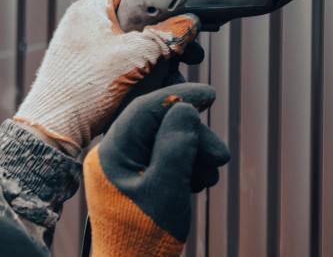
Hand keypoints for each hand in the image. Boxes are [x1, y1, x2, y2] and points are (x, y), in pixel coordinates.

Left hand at [14, 0, 203, 154]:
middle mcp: (86, 24)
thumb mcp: (137, 56)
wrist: (53, 132)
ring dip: (158, 59)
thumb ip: (168, 36)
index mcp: (91, 8)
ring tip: (177, 74)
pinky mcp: (88, 72)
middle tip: (191, 52)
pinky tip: (159, 88)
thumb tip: (190, 23)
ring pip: (134, 46)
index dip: (164, 2)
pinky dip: (143, 73)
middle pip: (139, 21)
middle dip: (167, 38)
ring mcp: (86, 49)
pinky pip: (124, 65)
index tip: (186, 16)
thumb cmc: (86, 89)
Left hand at [84, 83, 229, 256]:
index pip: (145, 110)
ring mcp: (126, 170)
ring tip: (209, 178)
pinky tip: (199, 184)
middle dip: (194, 137)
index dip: (179, 97)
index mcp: (112, 154)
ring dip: (195, 154)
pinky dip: (188, 167)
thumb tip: (184, 108)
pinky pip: (167, 161)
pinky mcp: (139, 183)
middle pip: (161, 126)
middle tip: (220, 156)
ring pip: (168, 143)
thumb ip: (176, 144)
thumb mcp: (166, 188)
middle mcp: (116, 157)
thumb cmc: (145, 238)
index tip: (210, 95)